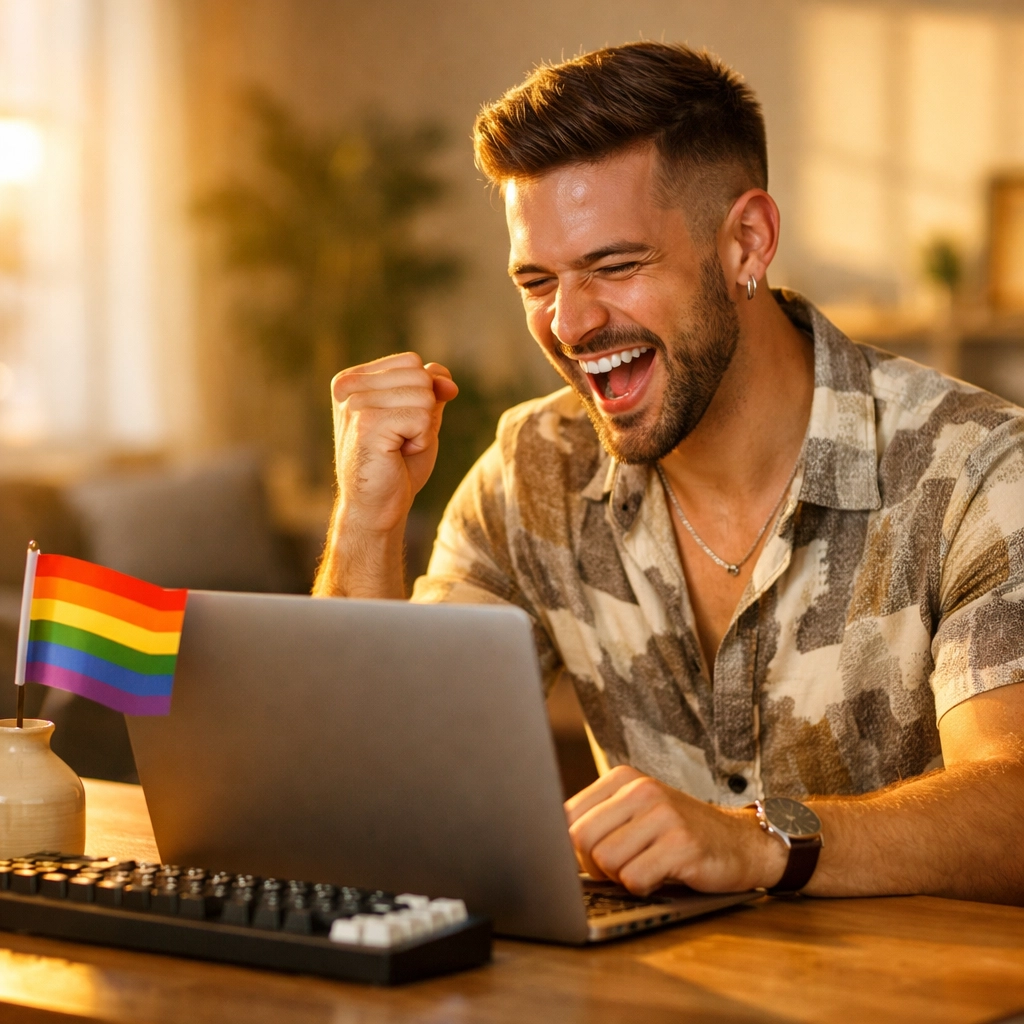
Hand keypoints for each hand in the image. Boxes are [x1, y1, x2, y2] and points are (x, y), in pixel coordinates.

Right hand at [331, 352, 457, 535]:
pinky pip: (421, 417)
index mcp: (353, 379)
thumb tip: (446, 379)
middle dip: (424, 412)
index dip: (423, 394)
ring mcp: (354, 404)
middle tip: (400, 440)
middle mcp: (348, 386)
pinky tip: (396, 455)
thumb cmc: (397, 464)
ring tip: (398, 448)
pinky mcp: (366, 423)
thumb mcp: (419, 417)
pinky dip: (421, 440)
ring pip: (424, 395)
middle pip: (420, 375)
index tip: (400, 425)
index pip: (412, 362)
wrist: (378, 506)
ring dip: (422, 428)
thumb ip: (431, 388)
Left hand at [565, 766, 785, 895]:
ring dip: (621, 878)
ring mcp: (663, 815)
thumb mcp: (635, 813)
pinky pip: (635, 879)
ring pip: (606, 862)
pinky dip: (643, 888)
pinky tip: (662, 876)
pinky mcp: (681, 844)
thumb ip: (597, 822)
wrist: (740, 842)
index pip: (567, 816)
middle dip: (593, 867)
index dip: (572, 848)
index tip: (593, 857)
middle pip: (581, 840)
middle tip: (621, 868)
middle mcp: (641, 790)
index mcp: (622, 778)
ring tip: (646, 867)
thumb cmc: (678, 833)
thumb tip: (549, 849)